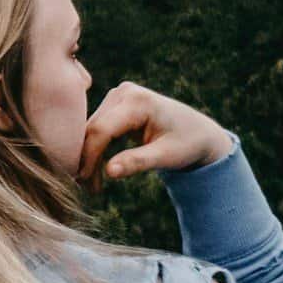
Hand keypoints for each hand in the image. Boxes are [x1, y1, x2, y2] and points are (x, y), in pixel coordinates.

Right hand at [78, 82, 231, 191]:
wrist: (198, 132)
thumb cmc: (187, 144)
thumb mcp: (166, 156)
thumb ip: (138, 162)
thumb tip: (109, 172)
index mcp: (138, 101)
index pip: (101, 129)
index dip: (89, 156)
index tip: (84, 182)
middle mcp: (124, 93)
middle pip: (92, 129)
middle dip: (86, 159)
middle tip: (87, 189)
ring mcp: (118, 96)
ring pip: (91, 130)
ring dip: (89, 158)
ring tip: (93, 186)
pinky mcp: (115, 105)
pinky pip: (97, 129)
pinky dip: (95, 151)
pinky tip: (97, 173)